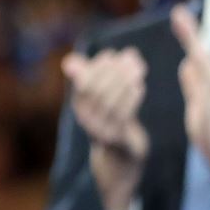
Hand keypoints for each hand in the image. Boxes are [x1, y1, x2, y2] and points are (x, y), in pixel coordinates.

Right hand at [61, 47, 149, 209]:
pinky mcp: (115, 140)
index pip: (83, 82)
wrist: (121, 155)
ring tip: (139, 69)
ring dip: (125, 82)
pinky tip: (140, 86)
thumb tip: (69, 61)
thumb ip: (86, 77)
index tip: (113, 54)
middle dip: (114, 71)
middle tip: (132, 58)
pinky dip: (131, 98)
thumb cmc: (112, 118)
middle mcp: (85, 119)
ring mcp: (99, 131)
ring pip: (110, 102)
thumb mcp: (98, 97)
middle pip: (97, 90)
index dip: (97, 66)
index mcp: (79, 106)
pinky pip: (122, 116)